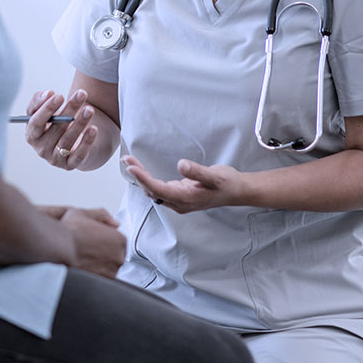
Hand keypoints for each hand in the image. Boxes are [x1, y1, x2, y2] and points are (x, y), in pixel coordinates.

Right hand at [23, 89, 98, 169]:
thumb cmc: (53, 122)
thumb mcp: (43, 110)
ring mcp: (55, 159)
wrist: (69, 142)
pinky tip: (93, 129)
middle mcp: (41, 149)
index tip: (60, 95)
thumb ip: (39, 100)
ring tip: (89, 109)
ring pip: (67, 140)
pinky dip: (86, 142)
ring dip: (79, 123)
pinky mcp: (70, 165)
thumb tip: (48, 94)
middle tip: (81, 94)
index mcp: (32, 135)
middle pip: (55, 129)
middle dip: (69, 110)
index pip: (36, 123)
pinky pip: (78, 155)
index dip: (47, 109)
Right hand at [61, 207, 124, 277]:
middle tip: (88, 247)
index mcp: (120, 239)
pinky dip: (94, 272)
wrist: (60, 247)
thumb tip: (114, 223)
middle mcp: (119, 256)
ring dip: (99, 263)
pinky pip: (101, 276)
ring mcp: (112, 271)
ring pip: (108, 267)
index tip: (94, 239)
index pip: (118, 240)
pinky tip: (84, 264)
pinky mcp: (102, 281)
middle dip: (104, 252)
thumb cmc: (71, 231)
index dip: (105, 239)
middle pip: (115, 254)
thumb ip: (103, 215)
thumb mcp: (85, 213)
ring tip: (85, 256)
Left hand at [122, 156, 246, 213]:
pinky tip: (141, 169)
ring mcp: (178, 201)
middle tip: (126, 159)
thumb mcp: (215, 176)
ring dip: (141, 177)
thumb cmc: (227, 183)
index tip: (131, 167)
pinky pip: (158, 189)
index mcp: (186, 199)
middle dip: (138, 175)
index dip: (144, 179)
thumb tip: (181, 165)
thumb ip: (197, 172)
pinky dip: (148, 179)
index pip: (159, 189)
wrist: (236, 191)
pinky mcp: (179, 196)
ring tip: (129, 161)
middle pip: (152, 190)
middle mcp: (179, 203)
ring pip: (154, 190)